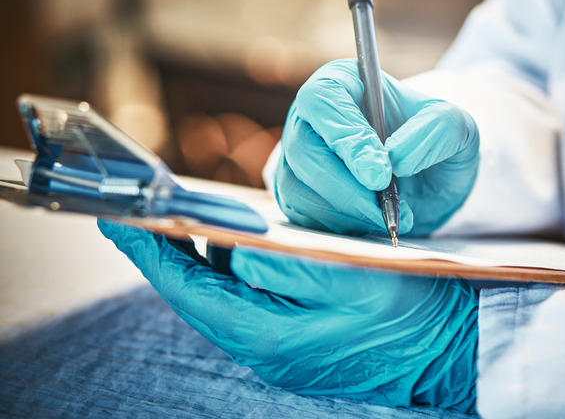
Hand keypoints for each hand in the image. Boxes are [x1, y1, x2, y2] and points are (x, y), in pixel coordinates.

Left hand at [98, 219, 478, 412]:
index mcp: (271, 335)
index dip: (152, 255)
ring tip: (179, 222)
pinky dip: (228, 273)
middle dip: (167, 253)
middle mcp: (263, 348)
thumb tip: (237, 251)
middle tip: (141, 214)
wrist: (443, 349)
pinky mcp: (289, 341)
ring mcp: (275, 349)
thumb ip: (287, 263)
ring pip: (220, 297)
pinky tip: (231, 247)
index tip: (121, 222)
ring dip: (199, 261)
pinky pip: (244, 302)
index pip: (191, 291)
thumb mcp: (352, 276)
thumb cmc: (406, 309)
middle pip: (198, 294)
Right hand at [275, 59, 478, 236]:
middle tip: (381, 210)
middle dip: (344, 187)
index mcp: (342, 84)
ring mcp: (298, 158)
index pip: (323, 102)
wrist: (428, 177)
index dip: (346, 139)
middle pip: (303, 150)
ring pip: (297, 188)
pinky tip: (372, 222)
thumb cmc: (434, 139)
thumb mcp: (455, 125)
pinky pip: (302, 215)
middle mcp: (311, 118)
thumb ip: (436, 130)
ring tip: (387, 217)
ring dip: (344, 212)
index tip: (380, 175)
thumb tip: (396, 159)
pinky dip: (339, 227)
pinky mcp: (298, 194)